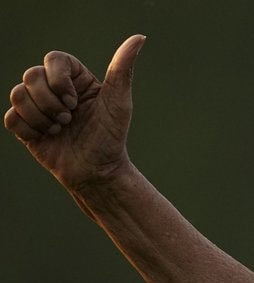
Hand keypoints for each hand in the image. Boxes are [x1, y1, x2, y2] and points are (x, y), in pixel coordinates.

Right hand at [4, 35, 144, 191]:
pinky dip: (30, 129)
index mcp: (74, 79)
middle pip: (31, 74)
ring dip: (42, 117)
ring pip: (17, 94)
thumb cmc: (111, 137)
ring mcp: (38, 106)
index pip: (53, 58)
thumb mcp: (119, 102)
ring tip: (61, 129)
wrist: (98, 172)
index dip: (59, 79)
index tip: (75, 102)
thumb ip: (122, 70)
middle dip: (51, 102)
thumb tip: (139, 38)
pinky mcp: (25, 126)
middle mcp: (53, 89)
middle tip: (70, 119)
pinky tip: (48, 138)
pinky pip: (11, 118)